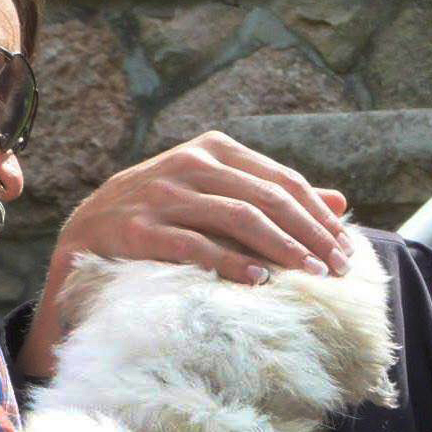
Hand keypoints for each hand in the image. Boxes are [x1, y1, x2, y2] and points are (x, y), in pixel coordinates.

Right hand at [20, 132, 351, 378]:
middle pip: (267, 199)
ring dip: (283, 249)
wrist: (86, 235)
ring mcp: (160, 194)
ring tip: (313, 275)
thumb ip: (273, 194)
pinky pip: (195, 246)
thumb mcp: (217, 192)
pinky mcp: (137, 229)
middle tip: (340, 269)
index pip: (282, 181)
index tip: (346, 248)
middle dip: (310, 236)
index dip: (319, 215)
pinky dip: (232, 264)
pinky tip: (261, 281)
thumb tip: (340, 201)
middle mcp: (188, 164)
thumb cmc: (166, 215)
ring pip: (238, 218)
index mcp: (213, 150)